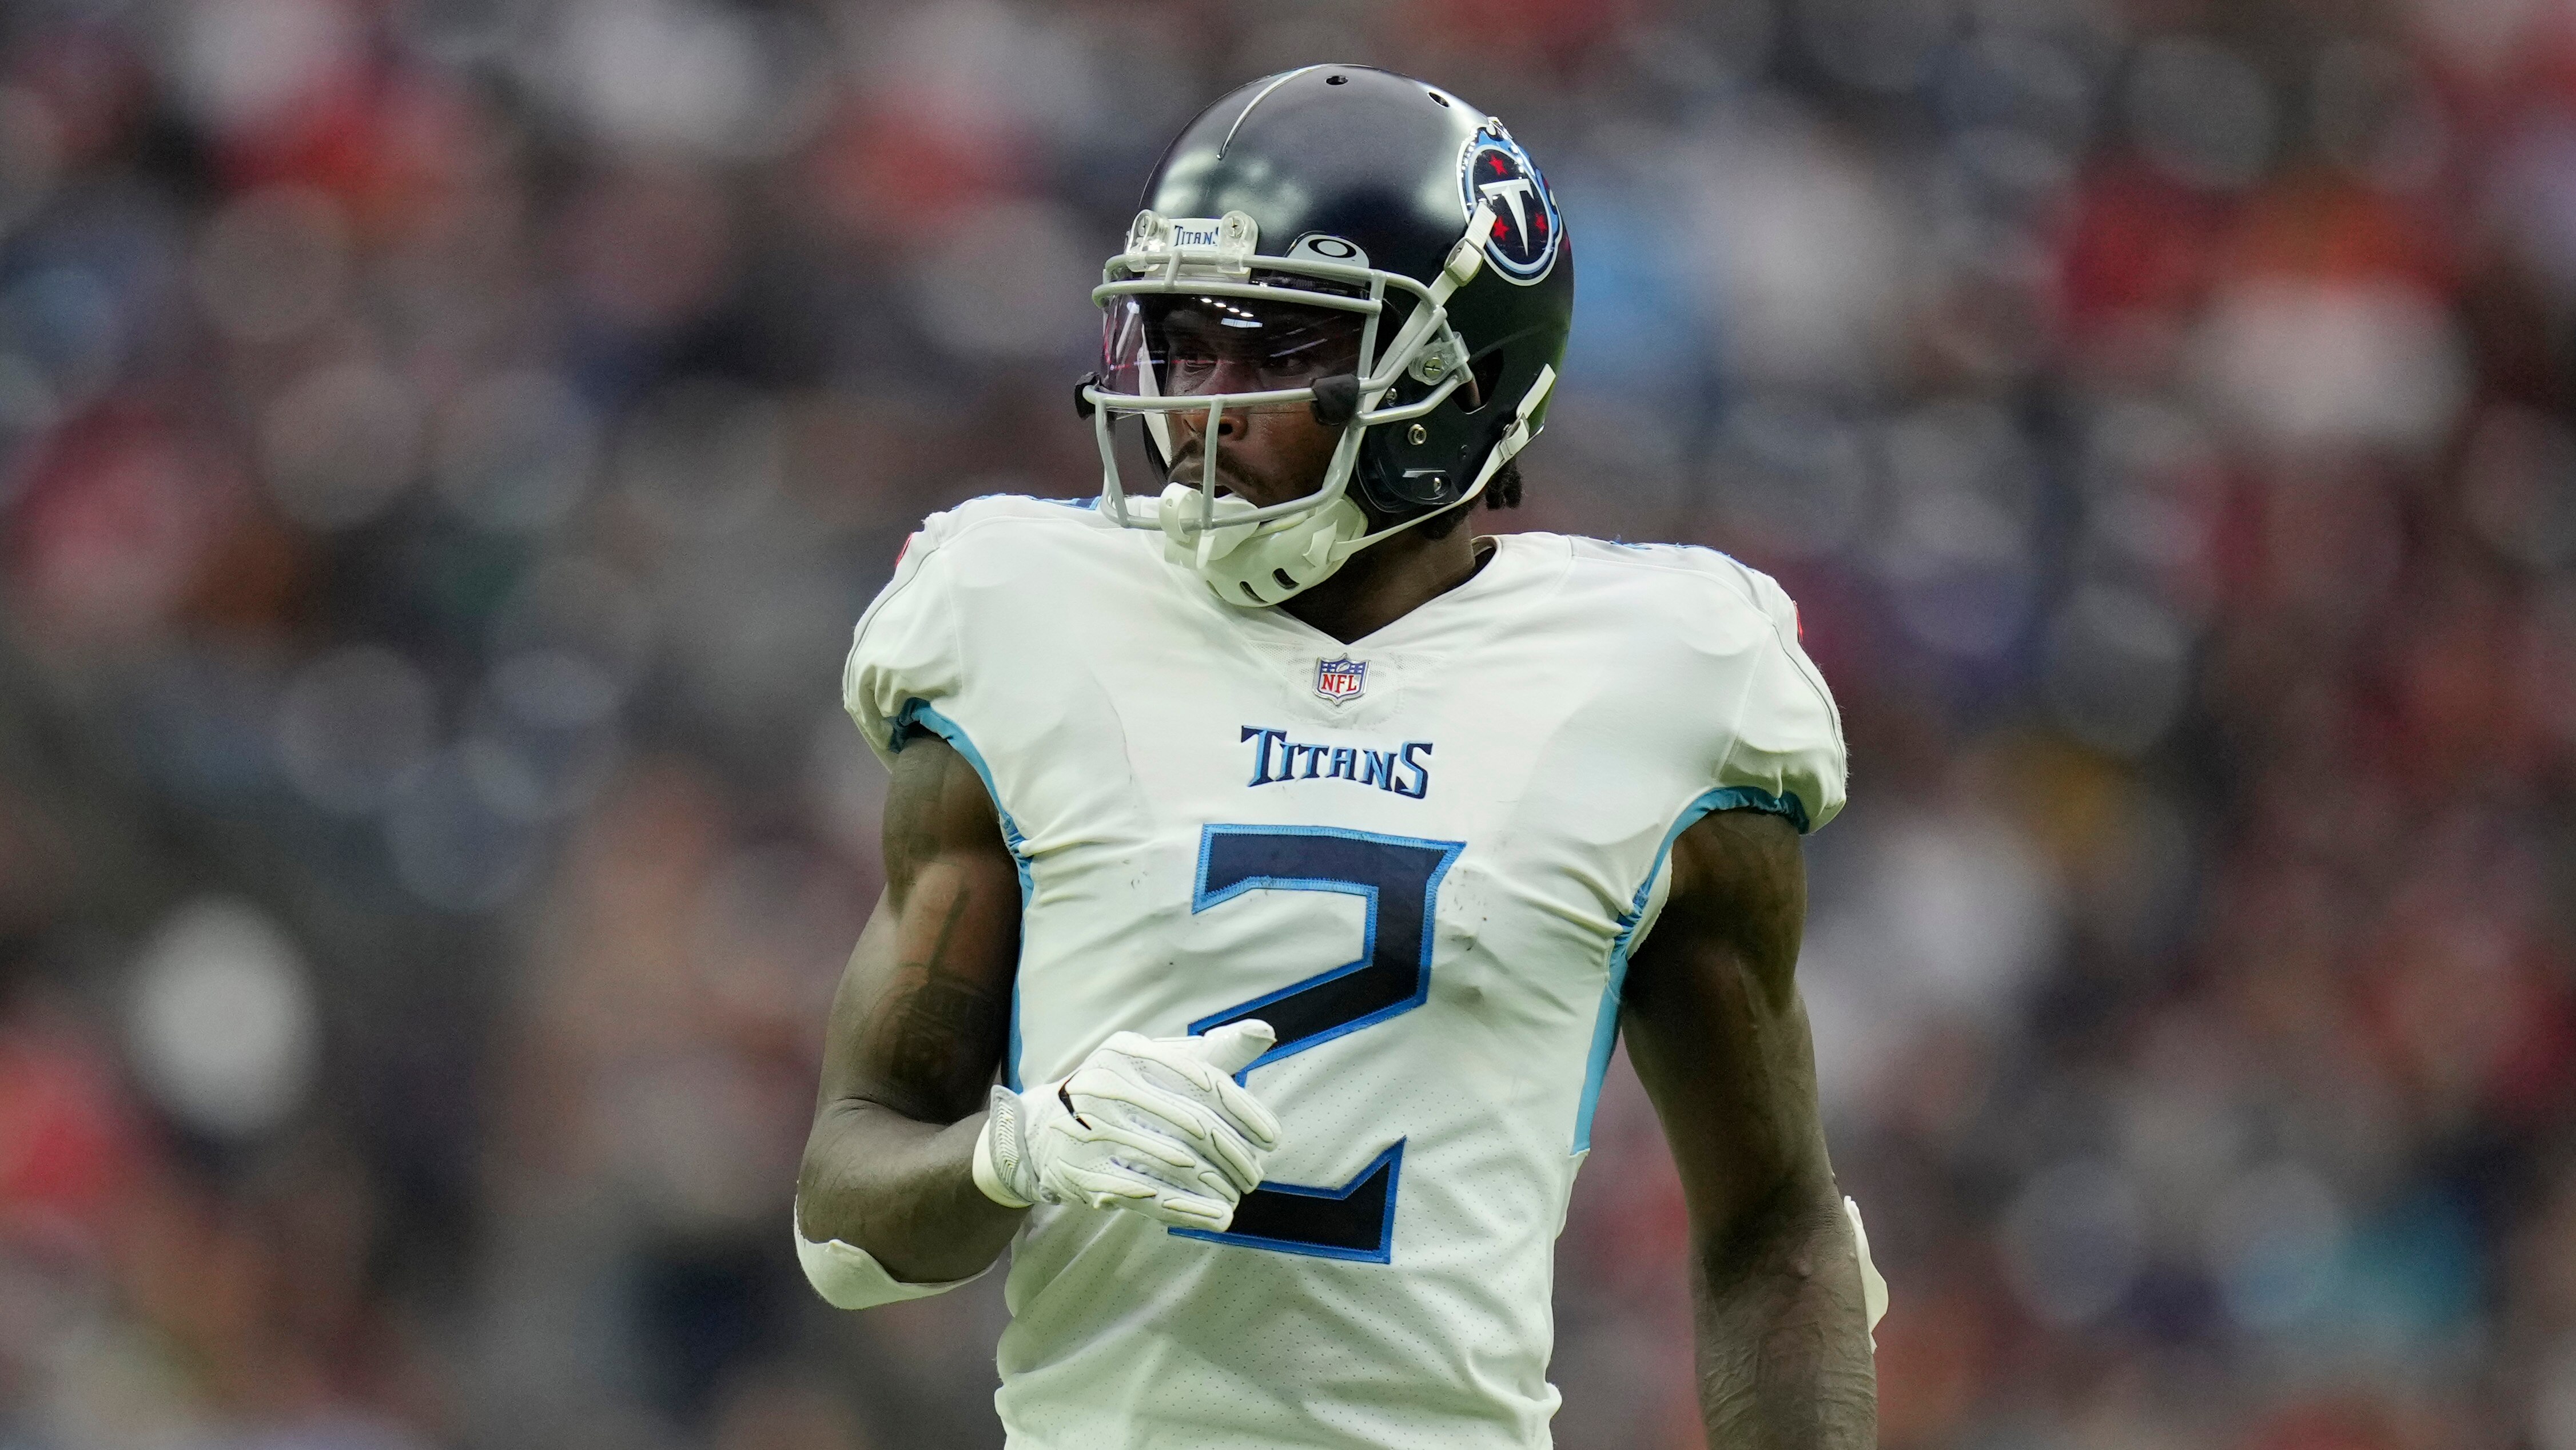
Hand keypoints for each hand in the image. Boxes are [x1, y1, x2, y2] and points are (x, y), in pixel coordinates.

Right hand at [973, 1020, 1281, 1231]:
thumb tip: (1264, 1032)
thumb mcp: (1154, 1061)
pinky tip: (1218, 1218)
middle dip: (1234, 1154)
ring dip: (1217, 1185)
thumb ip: (1211, 1052)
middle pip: (1193, 1125)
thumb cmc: (1116, 1091)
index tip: (1271, 1138)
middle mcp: (1107, 1085)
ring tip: (1237, 1195)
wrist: (1039, 1131)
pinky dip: (1190, 1209)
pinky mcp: (1086, 1175)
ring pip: (1175, 1163)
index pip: (1202, 1079)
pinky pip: (1149, 1196)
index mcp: (1129, 1051)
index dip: (1244, 1111)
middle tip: (1255, 1174)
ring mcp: (1093, 1132)